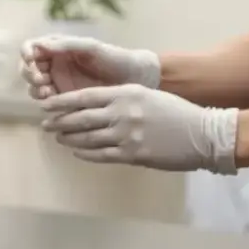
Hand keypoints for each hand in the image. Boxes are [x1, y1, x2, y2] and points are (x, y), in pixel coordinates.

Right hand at [19, 35, 160, 99]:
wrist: (133, 80)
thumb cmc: (114, 58)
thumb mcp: (91, 48)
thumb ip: (66, 45)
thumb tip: (40, 45)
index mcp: (58, 48)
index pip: (32, 47)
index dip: (27, 52)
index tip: (31, 59)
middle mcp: (53, 65)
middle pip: (28, 68)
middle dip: (29, 73)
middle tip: (40, 79)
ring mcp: (57, 83)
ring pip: (34, 86)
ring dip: (35, 89)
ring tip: (47, 93)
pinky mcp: (64, 101)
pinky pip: (46, 101)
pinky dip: (44, 101)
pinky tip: (52, 102)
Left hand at [40, 84, 239, 173]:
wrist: (202, 134)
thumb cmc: (175, 113)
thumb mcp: (146, 96)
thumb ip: (121, 99)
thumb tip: (94, 105)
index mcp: (125, 94)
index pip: (84, 97)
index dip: (61, 102)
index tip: (46, 105)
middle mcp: (122, 113)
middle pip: (80, 118)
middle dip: (59, 122)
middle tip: (45, 125)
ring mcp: (127, 135)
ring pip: (87, 138)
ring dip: (70, 139)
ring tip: (59, 139)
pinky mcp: (133, 154)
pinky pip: (101, 155)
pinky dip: (85, 154)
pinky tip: (77, 152)